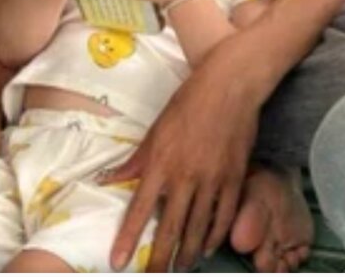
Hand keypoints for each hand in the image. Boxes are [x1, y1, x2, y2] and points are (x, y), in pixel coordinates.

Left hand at [103, 39, 261, 270]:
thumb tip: (109, 180)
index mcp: (160, 163)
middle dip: (160, 259)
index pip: (139, 210)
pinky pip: (224, 215)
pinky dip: (215, 235)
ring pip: (198, 227)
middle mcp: (185, 176)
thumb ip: (136, 161)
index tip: (118, 262)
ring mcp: (213, 179)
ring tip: (181, 268)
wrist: (231, 86)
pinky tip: (207, 246)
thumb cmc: (188, 103)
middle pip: (169, 227)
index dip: (127, 239)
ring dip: (187, 252)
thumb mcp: (155, 130)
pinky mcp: (235, 178)